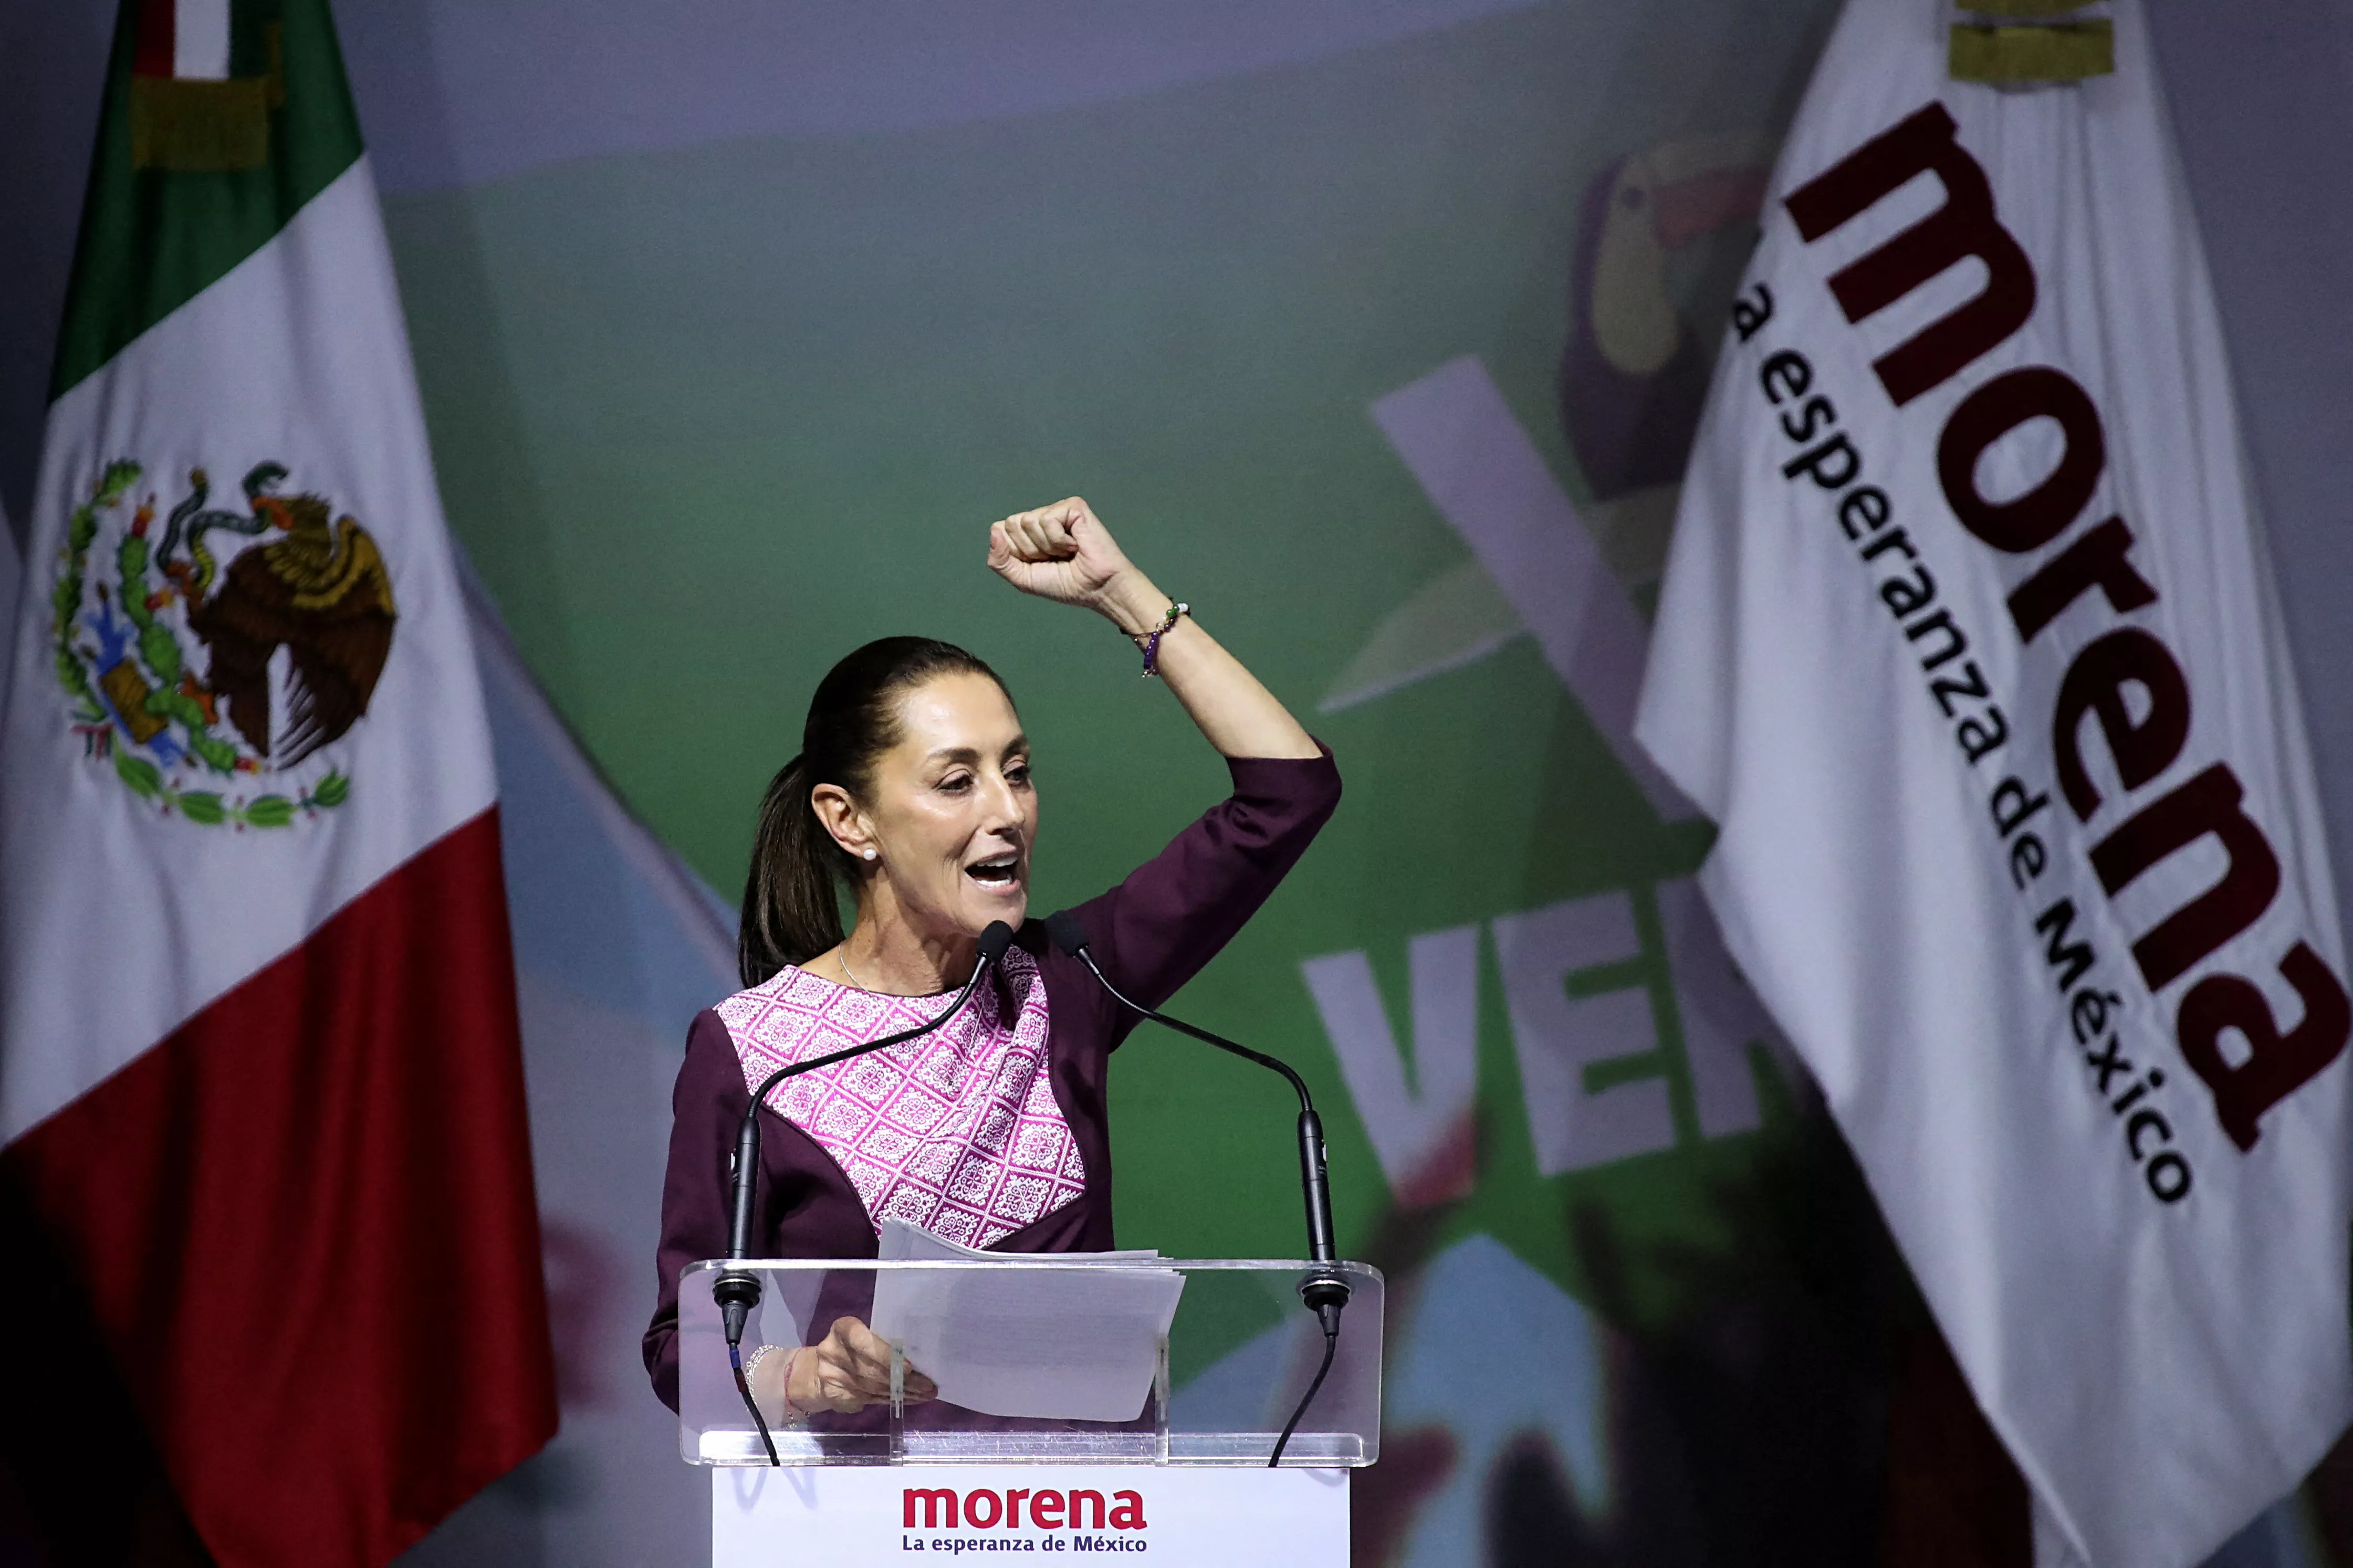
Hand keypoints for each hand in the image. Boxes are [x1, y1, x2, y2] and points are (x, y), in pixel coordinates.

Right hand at [766, 1316, 936, 1415]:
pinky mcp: (834, 1395)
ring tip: (925, 1394)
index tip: (910, 1367)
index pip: (862, 1339)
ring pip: (873, 1387)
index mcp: (842, 1329)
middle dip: (903, 1379)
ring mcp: (831, 1375)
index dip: (886, 1354)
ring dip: (902, 1393)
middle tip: (928, 1385)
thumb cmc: (850, 1349)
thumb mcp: (862, 1338)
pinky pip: (868, 1399)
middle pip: (871, 1369)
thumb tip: (919, 1358)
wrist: (815, 1372)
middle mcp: (832, 1351)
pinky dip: (891, 1400)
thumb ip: (882, 1343)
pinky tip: (909, 1400)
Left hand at [988, 497, 1162, 632]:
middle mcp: (1040, 518)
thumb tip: (993, 531)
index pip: (999, 530)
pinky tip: (1075, 545)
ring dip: (1047, 546)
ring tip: (1067, 552)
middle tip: (1054, 558)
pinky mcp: (1072, 506)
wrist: (1096, 588)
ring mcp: (1056, 510)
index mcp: (1027, 533)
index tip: (1037, 563)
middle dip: (1030, 550)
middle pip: (1011, 524)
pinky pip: (1047, 520)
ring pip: (1027, 521)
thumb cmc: (1066, 584)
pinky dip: (1059, 541)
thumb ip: (999, 560)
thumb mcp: (1022, 579)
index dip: (1015, 552)